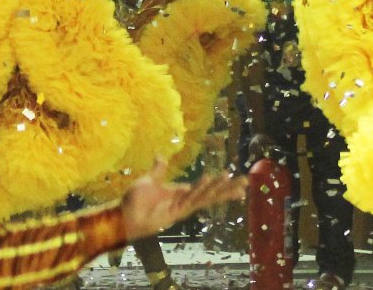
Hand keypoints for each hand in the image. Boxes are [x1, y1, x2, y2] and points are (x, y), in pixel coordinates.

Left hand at [119, 160, 244, 241]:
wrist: (124, 217)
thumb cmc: (135, 201)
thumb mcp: (148, 181)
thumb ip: (157, 170)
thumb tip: (161, 155)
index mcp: (181, 193)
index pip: (205, 187)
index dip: (220, 183)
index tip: (234, 177)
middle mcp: (185, 200)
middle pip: (212, 193)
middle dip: (229, 188)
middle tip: (247, 181)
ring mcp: (182, 207)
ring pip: (205, 195)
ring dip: (218, 187)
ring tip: (232, 178)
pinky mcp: (176, 211)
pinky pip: (191, 198)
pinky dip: (200, 189)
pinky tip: (209, 180)